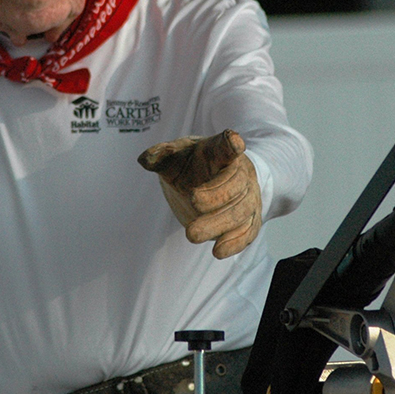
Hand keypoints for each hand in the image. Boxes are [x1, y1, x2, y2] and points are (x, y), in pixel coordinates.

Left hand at [138, 129, 261, 258]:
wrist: (212, 180)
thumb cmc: (193, 163)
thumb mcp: (176, 155)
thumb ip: (162, 155)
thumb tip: (145, 158)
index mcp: (220, 152)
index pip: (226, 146)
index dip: (230, 144)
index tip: (234, 141)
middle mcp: (239, 173)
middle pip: (236, 183)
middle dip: (217, 194)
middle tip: (193, 202)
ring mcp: (247, 196)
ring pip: (241, 211)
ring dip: (218, 224)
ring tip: (192, 235)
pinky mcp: (249, 219)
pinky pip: (247, 232)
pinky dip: (235, 242)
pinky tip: (218, 251)